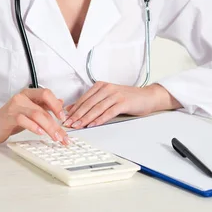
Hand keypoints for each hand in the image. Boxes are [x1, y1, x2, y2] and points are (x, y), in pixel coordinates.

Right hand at [0, 88, 69, 144]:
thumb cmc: (10, 119)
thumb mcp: (29, 110)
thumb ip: (43, 106)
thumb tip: (61, 102)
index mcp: (29, 94)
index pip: (46, 93)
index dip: (56, 105)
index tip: (64, 118)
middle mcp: (22, 97)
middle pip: (43, 107)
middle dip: (55, 123)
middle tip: (63, 135)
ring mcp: (15, 106)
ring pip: (37, 114)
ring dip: (49, 128)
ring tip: (55, 137)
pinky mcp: (9, 116)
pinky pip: (24, 120)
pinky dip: (34, 127)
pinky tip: (40, 133)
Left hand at [63, 82, 179, 128]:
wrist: (147, 97)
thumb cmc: (127, 98)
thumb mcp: (107, 97)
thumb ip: (92, 102)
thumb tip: (72, 110)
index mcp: (100, 86)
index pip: (83, 99)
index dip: (73, 109)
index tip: (65, 118)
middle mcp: (106, 88)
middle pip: (88, 103)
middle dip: (76, 115)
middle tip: (68, 124)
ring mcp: (115, 95)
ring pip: (96, 108)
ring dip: (85, 118)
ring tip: (78, 126)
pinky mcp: (123, 102)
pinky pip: (108, 112)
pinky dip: (99, 119)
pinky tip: (93, 124)